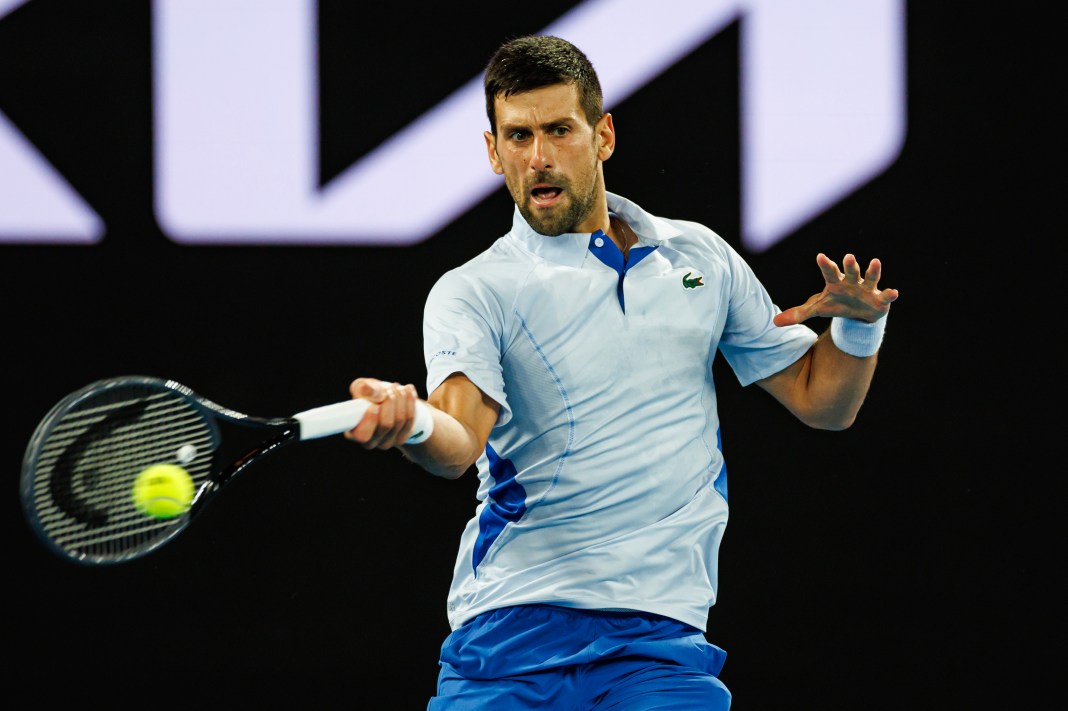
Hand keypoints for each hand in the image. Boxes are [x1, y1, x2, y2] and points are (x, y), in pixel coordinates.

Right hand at [343, 377, 419, 448]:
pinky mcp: (400, 438)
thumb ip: (363, 388)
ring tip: (398, 387)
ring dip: (401, 400)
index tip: (375, 406)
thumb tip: (377, 395)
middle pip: (386, 425)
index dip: (370, 421)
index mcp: (354, 432)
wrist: (385, 400)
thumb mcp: (361, 386)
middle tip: (390, 389)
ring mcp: (386, 442)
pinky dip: (410, 403)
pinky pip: (409, 420)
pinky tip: (408, 390)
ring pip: (399, 421)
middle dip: (390, 402)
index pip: (362, 435)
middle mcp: (370, 442)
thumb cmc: (368, 394)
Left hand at [774, 253, 898, 326]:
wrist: (857, 315)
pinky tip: (894, 292)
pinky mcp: (879, 299)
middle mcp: (852, 282)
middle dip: (850, 265)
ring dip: (872, 271)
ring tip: (875, 261)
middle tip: (849, 256)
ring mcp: (866, 289)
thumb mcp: (816, 309)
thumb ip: (797, 314)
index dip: (825, 265)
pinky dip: (889, 294)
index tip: (820, 257)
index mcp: (835, 283)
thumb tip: (775, 322)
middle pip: (850, 271)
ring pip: (870, 278)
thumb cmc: (835, 305)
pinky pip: (885, 295)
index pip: (829, 272)